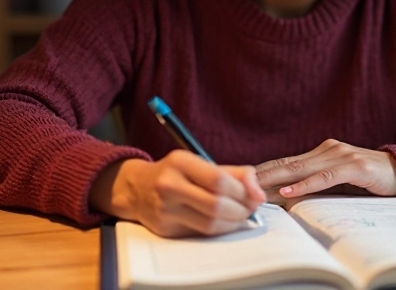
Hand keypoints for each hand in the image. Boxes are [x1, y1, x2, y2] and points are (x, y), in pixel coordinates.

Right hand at [89, 150, 265, 237]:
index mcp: (180, 162)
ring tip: (240, 216)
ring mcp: (165, 209)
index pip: (219, 181)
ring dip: (234, 223)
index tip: (254, 195)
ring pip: (210, 223)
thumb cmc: (175, 174)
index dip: (243, 191)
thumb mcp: (200, 163)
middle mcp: (169, 185)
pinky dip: (219, 230)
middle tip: (251, 208)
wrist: (137, 188)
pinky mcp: (165, 228)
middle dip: (242, 209)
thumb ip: (233, 173)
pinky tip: (224, 222)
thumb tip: (258, 192)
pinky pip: (201, 233)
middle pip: (216, 205)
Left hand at [255, 139, 395, 200]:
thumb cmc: (372, 179)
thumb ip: (317, 184)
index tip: (242, 179)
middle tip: (239, 183)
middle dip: (262, 174)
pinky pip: (324, 177)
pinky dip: (304, 184)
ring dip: (276, 179)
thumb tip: (287, 197)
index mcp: (322, 152)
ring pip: (301, 168)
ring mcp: (341, 156)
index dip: (263, 170)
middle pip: (288, 163)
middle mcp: (328, 150)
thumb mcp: (340, 181)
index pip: (286, 161)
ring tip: (255, 187)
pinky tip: (289, 190)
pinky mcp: (355, 167)